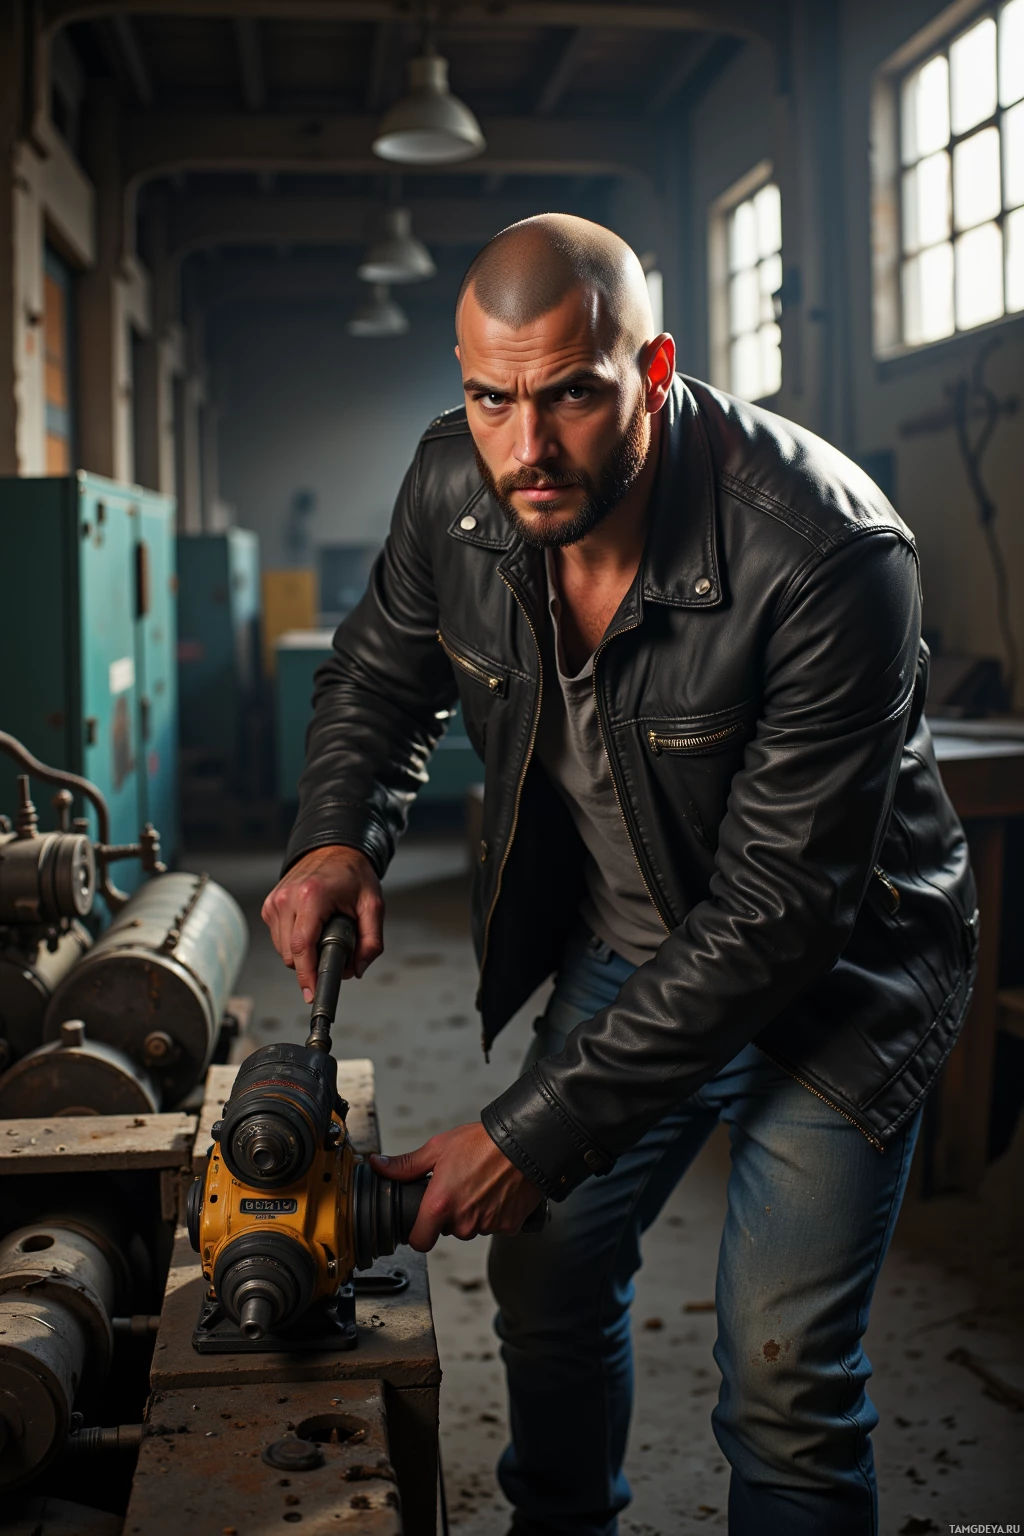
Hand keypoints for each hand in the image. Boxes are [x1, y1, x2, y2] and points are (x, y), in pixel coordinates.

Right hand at [261, 845, 383, 999]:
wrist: (334, 849)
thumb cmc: (352, 874)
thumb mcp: (373, 905)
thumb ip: (371, 941)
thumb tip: (357, 970)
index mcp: (311, 896)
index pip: (303, 947)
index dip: (307, 975)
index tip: (312, 993)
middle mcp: (287, 898)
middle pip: (292, 954)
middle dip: (312, 964)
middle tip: (336, 950)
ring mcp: (275, 901)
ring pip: (283, 950)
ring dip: (304, 954)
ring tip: (324, 933)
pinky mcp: (269, 905)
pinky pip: (279, 938)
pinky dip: (295, 942)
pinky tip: (311, 928)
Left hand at [370, 1123, 542, 1250]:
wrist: (524, 1143)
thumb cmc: (482, 1143)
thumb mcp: (438, 1148)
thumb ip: (406, 1164)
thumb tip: (379, 1165)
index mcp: (439, 1205)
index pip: (419, 1242)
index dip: (419, 1232)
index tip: (423, 1221)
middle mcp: (463, 1222)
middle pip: (448, 1230)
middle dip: (451, 1213)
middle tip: (459, 1186)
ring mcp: (487, 1226)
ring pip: (472, 1227)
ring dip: (473, 1213)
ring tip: (481, 1184)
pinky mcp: (509, 1226)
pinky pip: (496, 1225)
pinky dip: (496, 1213)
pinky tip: (498, 1192)